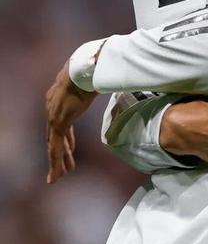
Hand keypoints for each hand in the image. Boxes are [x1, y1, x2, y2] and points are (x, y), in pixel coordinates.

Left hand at [45, 61, 97, 183]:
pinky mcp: (58, 122)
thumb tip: (119, 79)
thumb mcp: (98, 79)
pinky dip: (56, 162)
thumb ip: (103, 84)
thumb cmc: (95, 68)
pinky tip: (57, 174)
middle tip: (67, 165)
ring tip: (59, 176)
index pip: (62, 122)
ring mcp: (54, 114)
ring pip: (54, 144)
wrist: (86, 67)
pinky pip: (55, 147)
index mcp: (61, 96)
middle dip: (62, 150)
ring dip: (58, 161)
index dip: (67, 137)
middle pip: (56, 135)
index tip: (71, 147)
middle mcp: (53, 105)